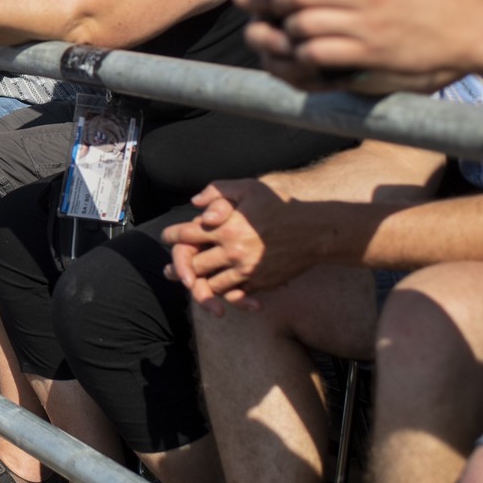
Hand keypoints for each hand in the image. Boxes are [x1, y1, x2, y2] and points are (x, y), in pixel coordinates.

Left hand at [160, 180, 309, 315]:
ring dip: (200, 283)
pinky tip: (218, 291)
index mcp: (226, 227)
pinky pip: (235, 294)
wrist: (315, 231)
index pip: (188, 234)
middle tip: (170, 270)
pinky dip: (224, 294)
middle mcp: (232, 251)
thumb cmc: (282, 204)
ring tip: (190, 283)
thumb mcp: (250, 188)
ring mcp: (246, 270)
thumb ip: (218, 191)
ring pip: (211, 284)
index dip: (172, 235)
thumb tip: (195, 203)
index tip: (166, 236)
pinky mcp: (259, 282)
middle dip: (179, 266)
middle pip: (194, 264)